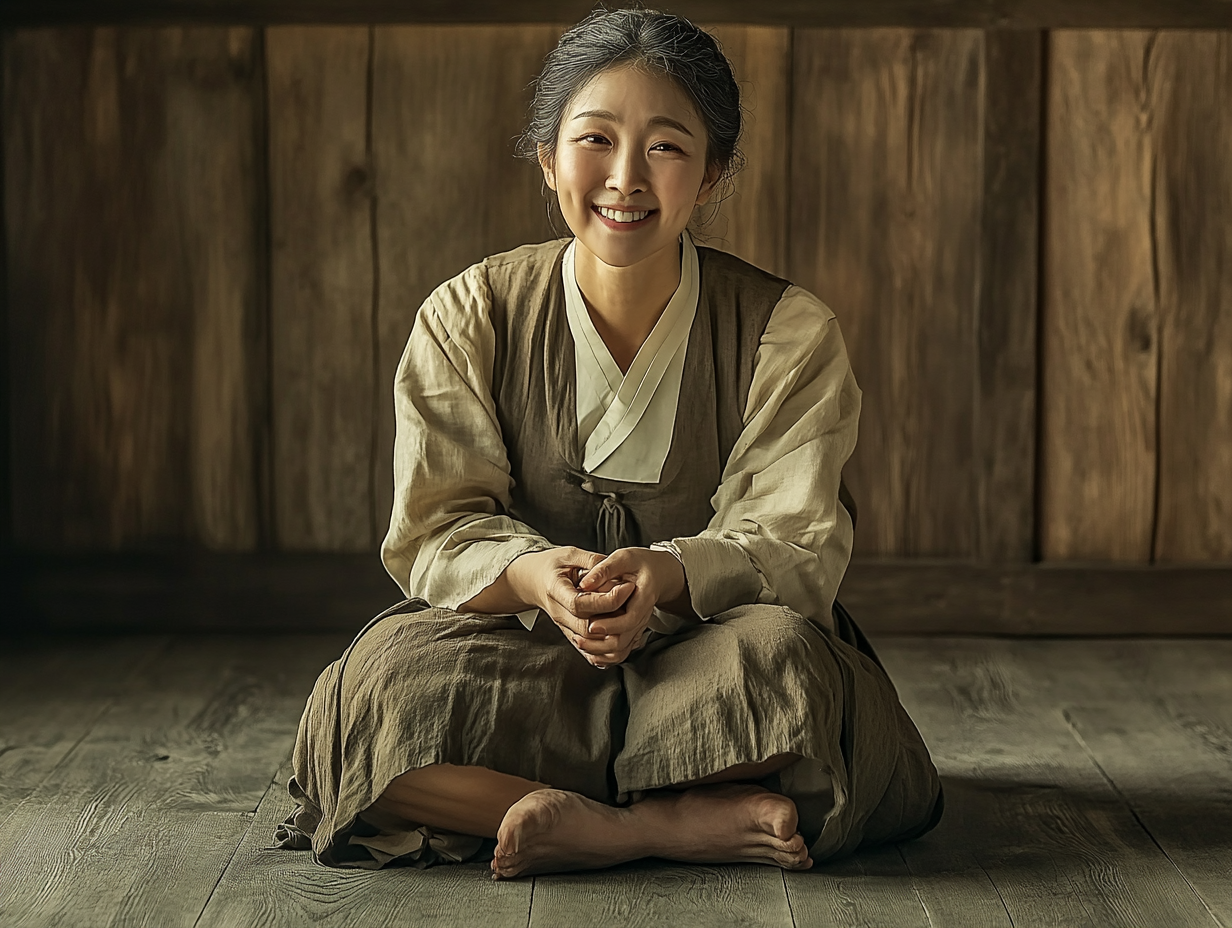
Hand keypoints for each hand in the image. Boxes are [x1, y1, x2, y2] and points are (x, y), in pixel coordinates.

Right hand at [506, 548, 635, 665]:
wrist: (532, 581)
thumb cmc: (552, 565)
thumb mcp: (569, 554)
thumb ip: (590, 561)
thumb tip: (610, 568)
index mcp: (555, 590)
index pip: (580, 604)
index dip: (606, 600)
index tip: (627, 587)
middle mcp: (558, 613)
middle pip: (587, 628)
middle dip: (615, 619)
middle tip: (634, 602)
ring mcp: (564, 626)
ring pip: (591, 643)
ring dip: (614, 634)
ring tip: (633, 615)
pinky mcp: (570, 634)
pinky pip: (589, 650)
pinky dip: (608, 647)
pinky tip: (624, 633)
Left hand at [571, 547, 689, 666]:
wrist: (658, 573)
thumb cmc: (640, 563)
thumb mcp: (623, 557)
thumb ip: (604, 569)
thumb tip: (584, 583)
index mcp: (643, 597)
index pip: (630, 619)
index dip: (610, 625)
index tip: (591, 625)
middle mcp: (642, 616)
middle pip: (624, 640)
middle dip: (599, 643)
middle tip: (577, 638)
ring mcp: (637, 626)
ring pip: (621, 650)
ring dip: (599, 651)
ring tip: (579, 643)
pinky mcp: (631, 631)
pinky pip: (620, 650)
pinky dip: (604, 655)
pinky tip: (589, 651)